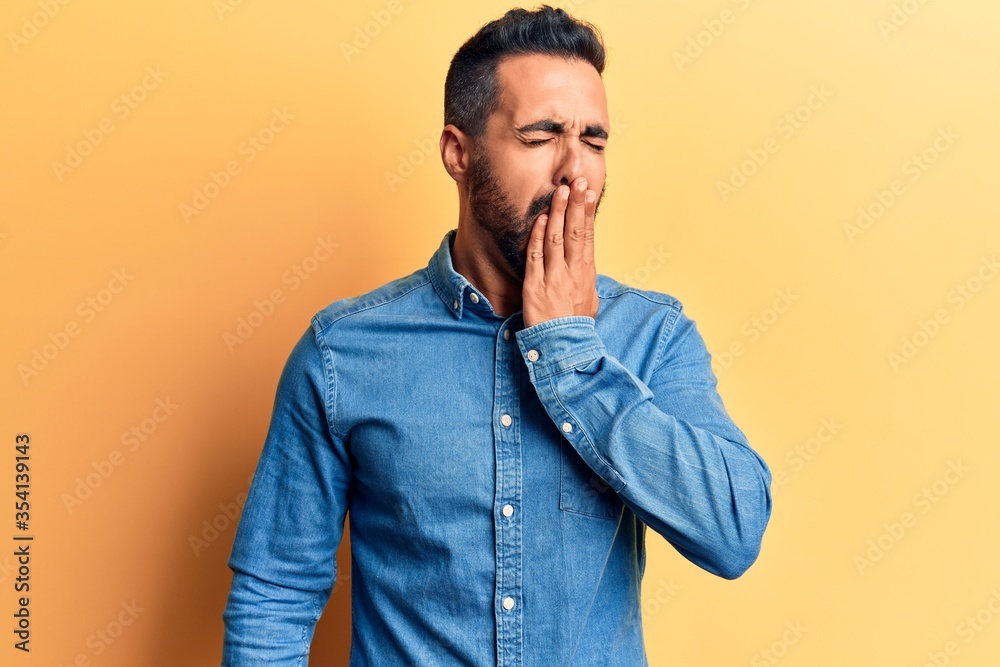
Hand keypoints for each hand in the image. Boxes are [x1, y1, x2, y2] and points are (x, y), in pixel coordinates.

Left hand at [522, 176, 598, 328]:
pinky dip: (537, 237)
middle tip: (577, 182)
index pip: (587, 236)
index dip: (587, 212)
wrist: (565, 348)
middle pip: (575, 232)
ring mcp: (554, 278)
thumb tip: (586, 260)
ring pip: (556, 239)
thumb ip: (586, 276)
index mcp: (586, 273)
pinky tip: (539, 220)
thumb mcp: (589, 298)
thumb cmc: (576, 324)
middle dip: (576, 205)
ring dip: (557, 214)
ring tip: (559, 192)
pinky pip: (536, 257)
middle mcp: (572, 272)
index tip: (589, 191)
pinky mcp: (535, 287)